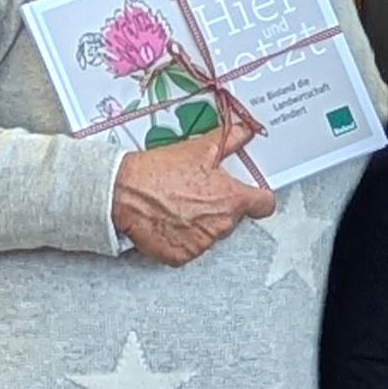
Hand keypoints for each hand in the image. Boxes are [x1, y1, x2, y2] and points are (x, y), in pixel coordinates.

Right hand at [113, 116, 278, 264]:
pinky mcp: (181, 257)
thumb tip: (248, 131)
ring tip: (177, 206)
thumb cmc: (160, 171)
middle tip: (196, 193)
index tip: (253, 196)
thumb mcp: (200, 149)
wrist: (123, 192)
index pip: (264, 205)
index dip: (258, 199)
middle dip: (219, 208)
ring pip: (209, 235)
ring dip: (199, 224)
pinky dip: (180, 239)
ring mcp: (201, 244)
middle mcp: (221, 226)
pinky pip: (188, 249)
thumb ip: (231, 141)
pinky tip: (167, 222)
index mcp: (232, 200)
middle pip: (232, 220)